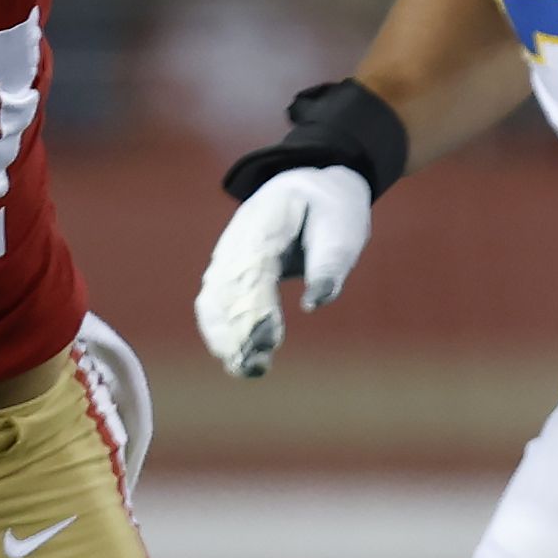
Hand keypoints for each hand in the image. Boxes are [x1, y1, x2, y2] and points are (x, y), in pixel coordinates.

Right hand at [194, 166, 371, 377]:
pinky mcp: (226, 273)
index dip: (258, 304)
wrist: (306, 187)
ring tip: (248, 370)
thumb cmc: (330, 210)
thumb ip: (330, 263)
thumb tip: (317, 304)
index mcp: (266, 222)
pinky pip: (214, 305)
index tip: (270, 338)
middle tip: (256, 366)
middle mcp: (237, 240)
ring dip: (226, 338)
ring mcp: (225, 256)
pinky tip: (237, 360)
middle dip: (239, 330)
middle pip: (228, 289)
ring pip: (214, 301)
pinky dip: (222, 333)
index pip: (255, 267)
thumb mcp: (343, 228)